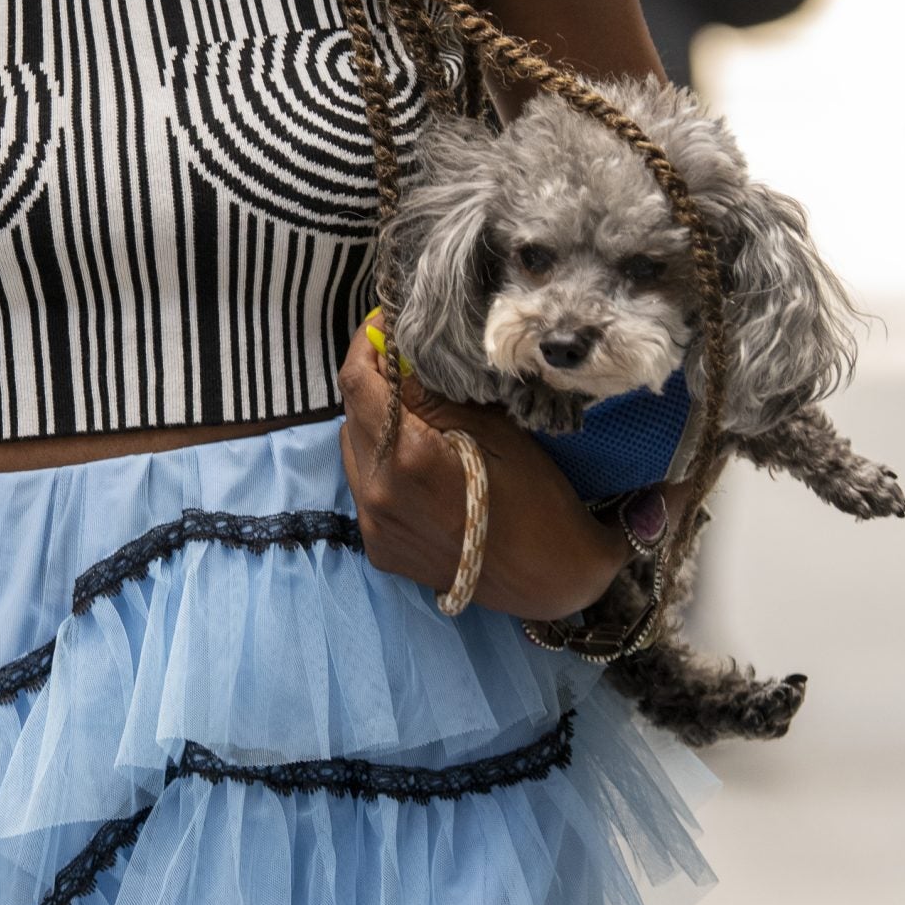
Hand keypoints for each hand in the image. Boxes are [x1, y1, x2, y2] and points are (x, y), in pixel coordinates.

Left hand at [338, 325, 626, 622]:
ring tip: (414, 410)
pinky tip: (417, 459)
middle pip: (352, 415)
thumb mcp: (493, 428)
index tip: (385, 324)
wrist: (552, 579)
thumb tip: (397, 352)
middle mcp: (376, 494)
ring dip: (375, 423)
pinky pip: (365, 487)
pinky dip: (381, 463)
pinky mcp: (379, 548)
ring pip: (354, 451)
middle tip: (405, 361)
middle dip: (373, 382)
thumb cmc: (537, 497)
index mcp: (405, 458)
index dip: (365, 345)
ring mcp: (374, 526)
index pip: (357, 382)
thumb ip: (435, 392)